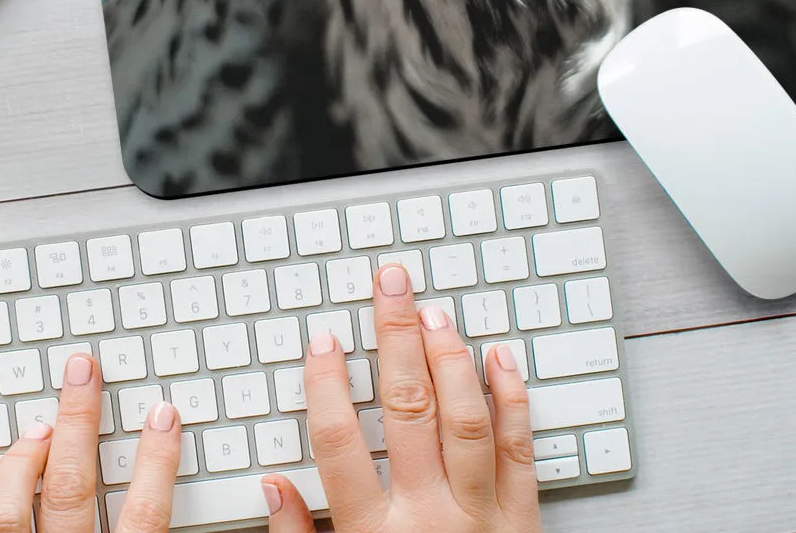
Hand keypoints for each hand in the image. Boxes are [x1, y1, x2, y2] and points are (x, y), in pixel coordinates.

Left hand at [0, 353, 180, 532]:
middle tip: (82, 371)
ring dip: (24, 461)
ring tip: (39, 426)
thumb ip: (160, 529)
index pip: (145, 513)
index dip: (157, 461)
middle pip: (71, 490)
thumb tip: (195, 495)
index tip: (161, 414)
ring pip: (12, 512)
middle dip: (78, 424)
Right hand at [264, 263, 540, 532]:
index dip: (328, 384)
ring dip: (450, 359)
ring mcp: (481, 517)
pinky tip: (500, 356)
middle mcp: (429, 519)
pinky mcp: (522, 523)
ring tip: (435, 312)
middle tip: (389, 286)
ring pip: (466, 421)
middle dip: (396, 338)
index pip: (341, 444)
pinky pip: (521, 453)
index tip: (323, 339)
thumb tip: (272, 487)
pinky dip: (513, 400)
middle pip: (409, 410)